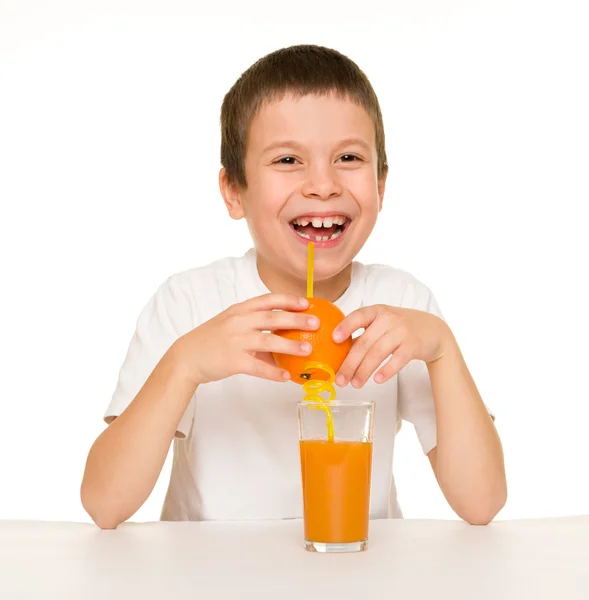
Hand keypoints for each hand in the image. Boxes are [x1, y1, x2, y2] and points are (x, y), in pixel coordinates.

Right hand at [174, 294, 317, 384]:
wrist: (187, 357)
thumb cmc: (212, 340)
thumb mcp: (232, 326)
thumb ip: (255, 327)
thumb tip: (285, 335)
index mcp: (240, 310)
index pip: (268, 300)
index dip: (289, 300)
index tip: (307, 303)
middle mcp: (239, 322)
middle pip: (273, 318)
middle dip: (297, 319)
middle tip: (316, 323)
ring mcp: (236, 341)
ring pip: (269, 341)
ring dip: (290, 346)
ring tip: (308, 350)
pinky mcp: (233, 361)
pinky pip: (258, 367)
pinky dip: (274, 372)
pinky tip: (286, 377)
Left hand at [332, 304, 451, 387]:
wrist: (433, 330)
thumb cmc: (400, 327)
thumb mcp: (381, 323)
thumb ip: (363, 334)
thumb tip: (337, 354)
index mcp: (376, 311)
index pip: (358, 316)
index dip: (345, 327)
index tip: (334, 339)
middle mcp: (388, 319)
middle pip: (365, 342)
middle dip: (350, 363)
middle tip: (340, 379)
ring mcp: (402, 331)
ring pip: (378, 353)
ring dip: (364, 371)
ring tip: (355, 384)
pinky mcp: (414, 345)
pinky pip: (397, 360)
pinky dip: (386, 371)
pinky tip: (377, 380)